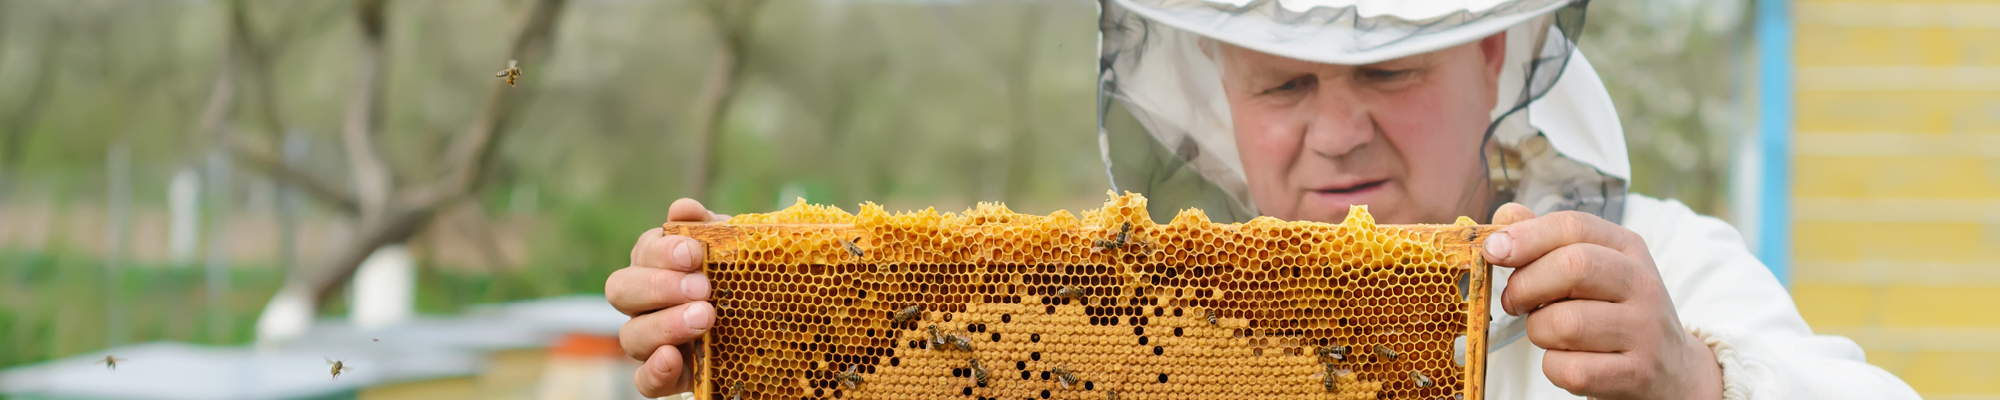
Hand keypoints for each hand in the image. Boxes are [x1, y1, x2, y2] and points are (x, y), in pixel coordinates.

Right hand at [609, 199, 726, 396]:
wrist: (768, 328)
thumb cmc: (742, 278)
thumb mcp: (734, 249)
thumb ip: (711, 227)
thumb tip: (683, 208)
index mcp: (656, 264)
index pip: (643, 252)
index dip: (663, 251)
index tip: (695, 254)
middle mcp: (644, 302)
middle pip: (622, 290)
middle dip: (659, 286)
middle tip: (702, 288)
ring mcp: (650, 340)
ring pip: (631, 335)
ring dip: (665, 325)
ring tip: (704, 318)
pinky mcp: (665, 375)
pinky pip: (644, 379)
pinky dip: (654, 370)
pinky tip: (673, 359)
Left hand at [1483, 203, 1721, 399]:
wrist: (1671, 367)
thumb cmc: (1613, 309)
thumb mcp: (1593, 265)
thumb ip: (1548, 239)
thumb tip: (1505, 215)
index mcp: (1628, 248)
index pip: (1573, 226)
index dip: (1525, 235)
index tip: (1492, 250)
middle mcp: (1643, 284)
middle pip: (1573, 267)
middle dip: (1526, 284)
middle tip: (1514, 301)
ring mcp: (1644, 331)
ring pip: (1565, 324)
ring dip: (1537, 330)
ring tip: (1547, 331)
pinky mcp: (1636, 373)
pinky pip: (1571, 369)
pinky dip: (1553, 367)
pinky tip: (1567, 359)